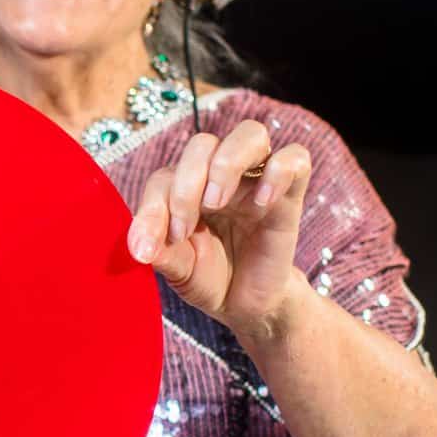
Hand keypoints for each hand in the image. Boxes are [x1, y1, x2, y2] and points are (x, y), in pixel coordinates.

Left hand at [126, 119, 312, 338]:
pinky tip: (262, 202)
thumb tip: (140, 248)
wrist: (248, 302)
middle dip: (187, 184)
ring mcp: (255, 181)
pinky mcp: (289, 195)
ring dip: (227, 164)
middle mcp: (218, 176)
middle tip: (184, 228)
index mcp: (184, 188)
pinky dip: (279, 170)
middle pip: (202, 144)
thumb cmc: (209, 278)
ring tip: (217, 203)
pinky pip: (296, 157)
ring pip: (250, 134)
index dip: (151, 209)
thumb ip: (161, 254)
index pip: (164, 177)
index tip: (148, 249)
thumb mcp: (180, 270)